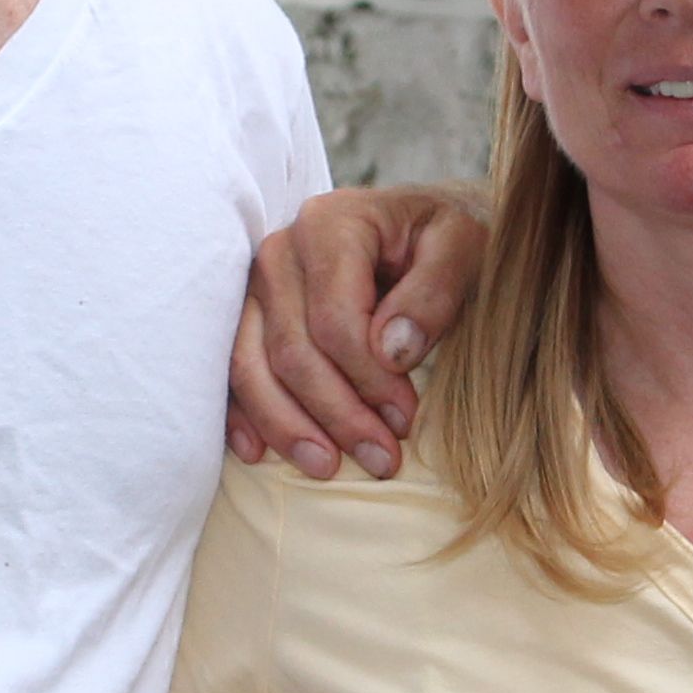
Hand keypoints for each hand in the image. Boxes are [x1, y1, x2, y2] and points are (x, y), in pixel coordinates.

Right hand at [229, 187, 489, 479]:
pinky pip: (229, 371)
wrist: (415, 228)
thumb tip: (393, 351)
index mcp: (331, 225)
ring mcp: (253, 285)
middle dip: (337, 415)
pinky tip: (258, 453)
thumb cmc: (440, 240)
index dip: (369, 381)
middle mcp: (279, 252)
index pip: (335, 321)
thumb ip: (435, 291)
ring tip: (327, 467)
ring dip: (288, 427)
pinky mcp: (244, 315)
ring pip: (251, 368)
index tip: (405, 420)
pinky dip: (241, 415)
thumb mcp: (463, 247)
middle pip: (292, 351)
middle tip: (381, 460)